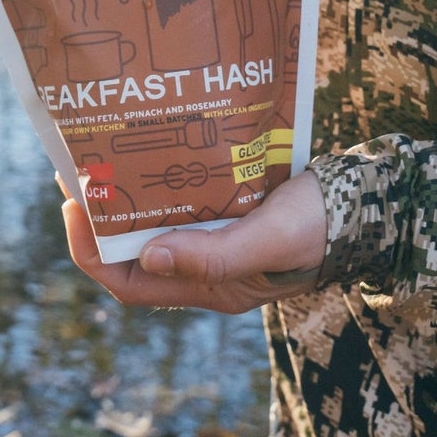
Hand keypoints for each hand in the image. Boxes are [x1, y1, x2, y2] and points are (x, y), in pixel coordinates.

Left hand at [61, 169, 326, 313]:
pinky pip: (177, 203)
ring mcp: (213, 241)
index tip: (73, 205)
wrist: (362, 205)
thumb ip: (215, 254)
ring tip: (101, 153)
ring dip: (123, 196)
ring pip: (151, 225)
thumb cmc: (318, 227)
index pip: (129, 283)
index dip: (91, 250)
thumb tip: (150, 256)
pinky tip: (147, 149)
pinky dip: (155, 181)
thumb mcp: (268, 239)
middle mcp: (203, 268)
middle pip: (130, 253)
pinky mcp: (225, 213)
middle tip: (76, 168)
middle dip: (97, 216)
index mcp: (209, 287)